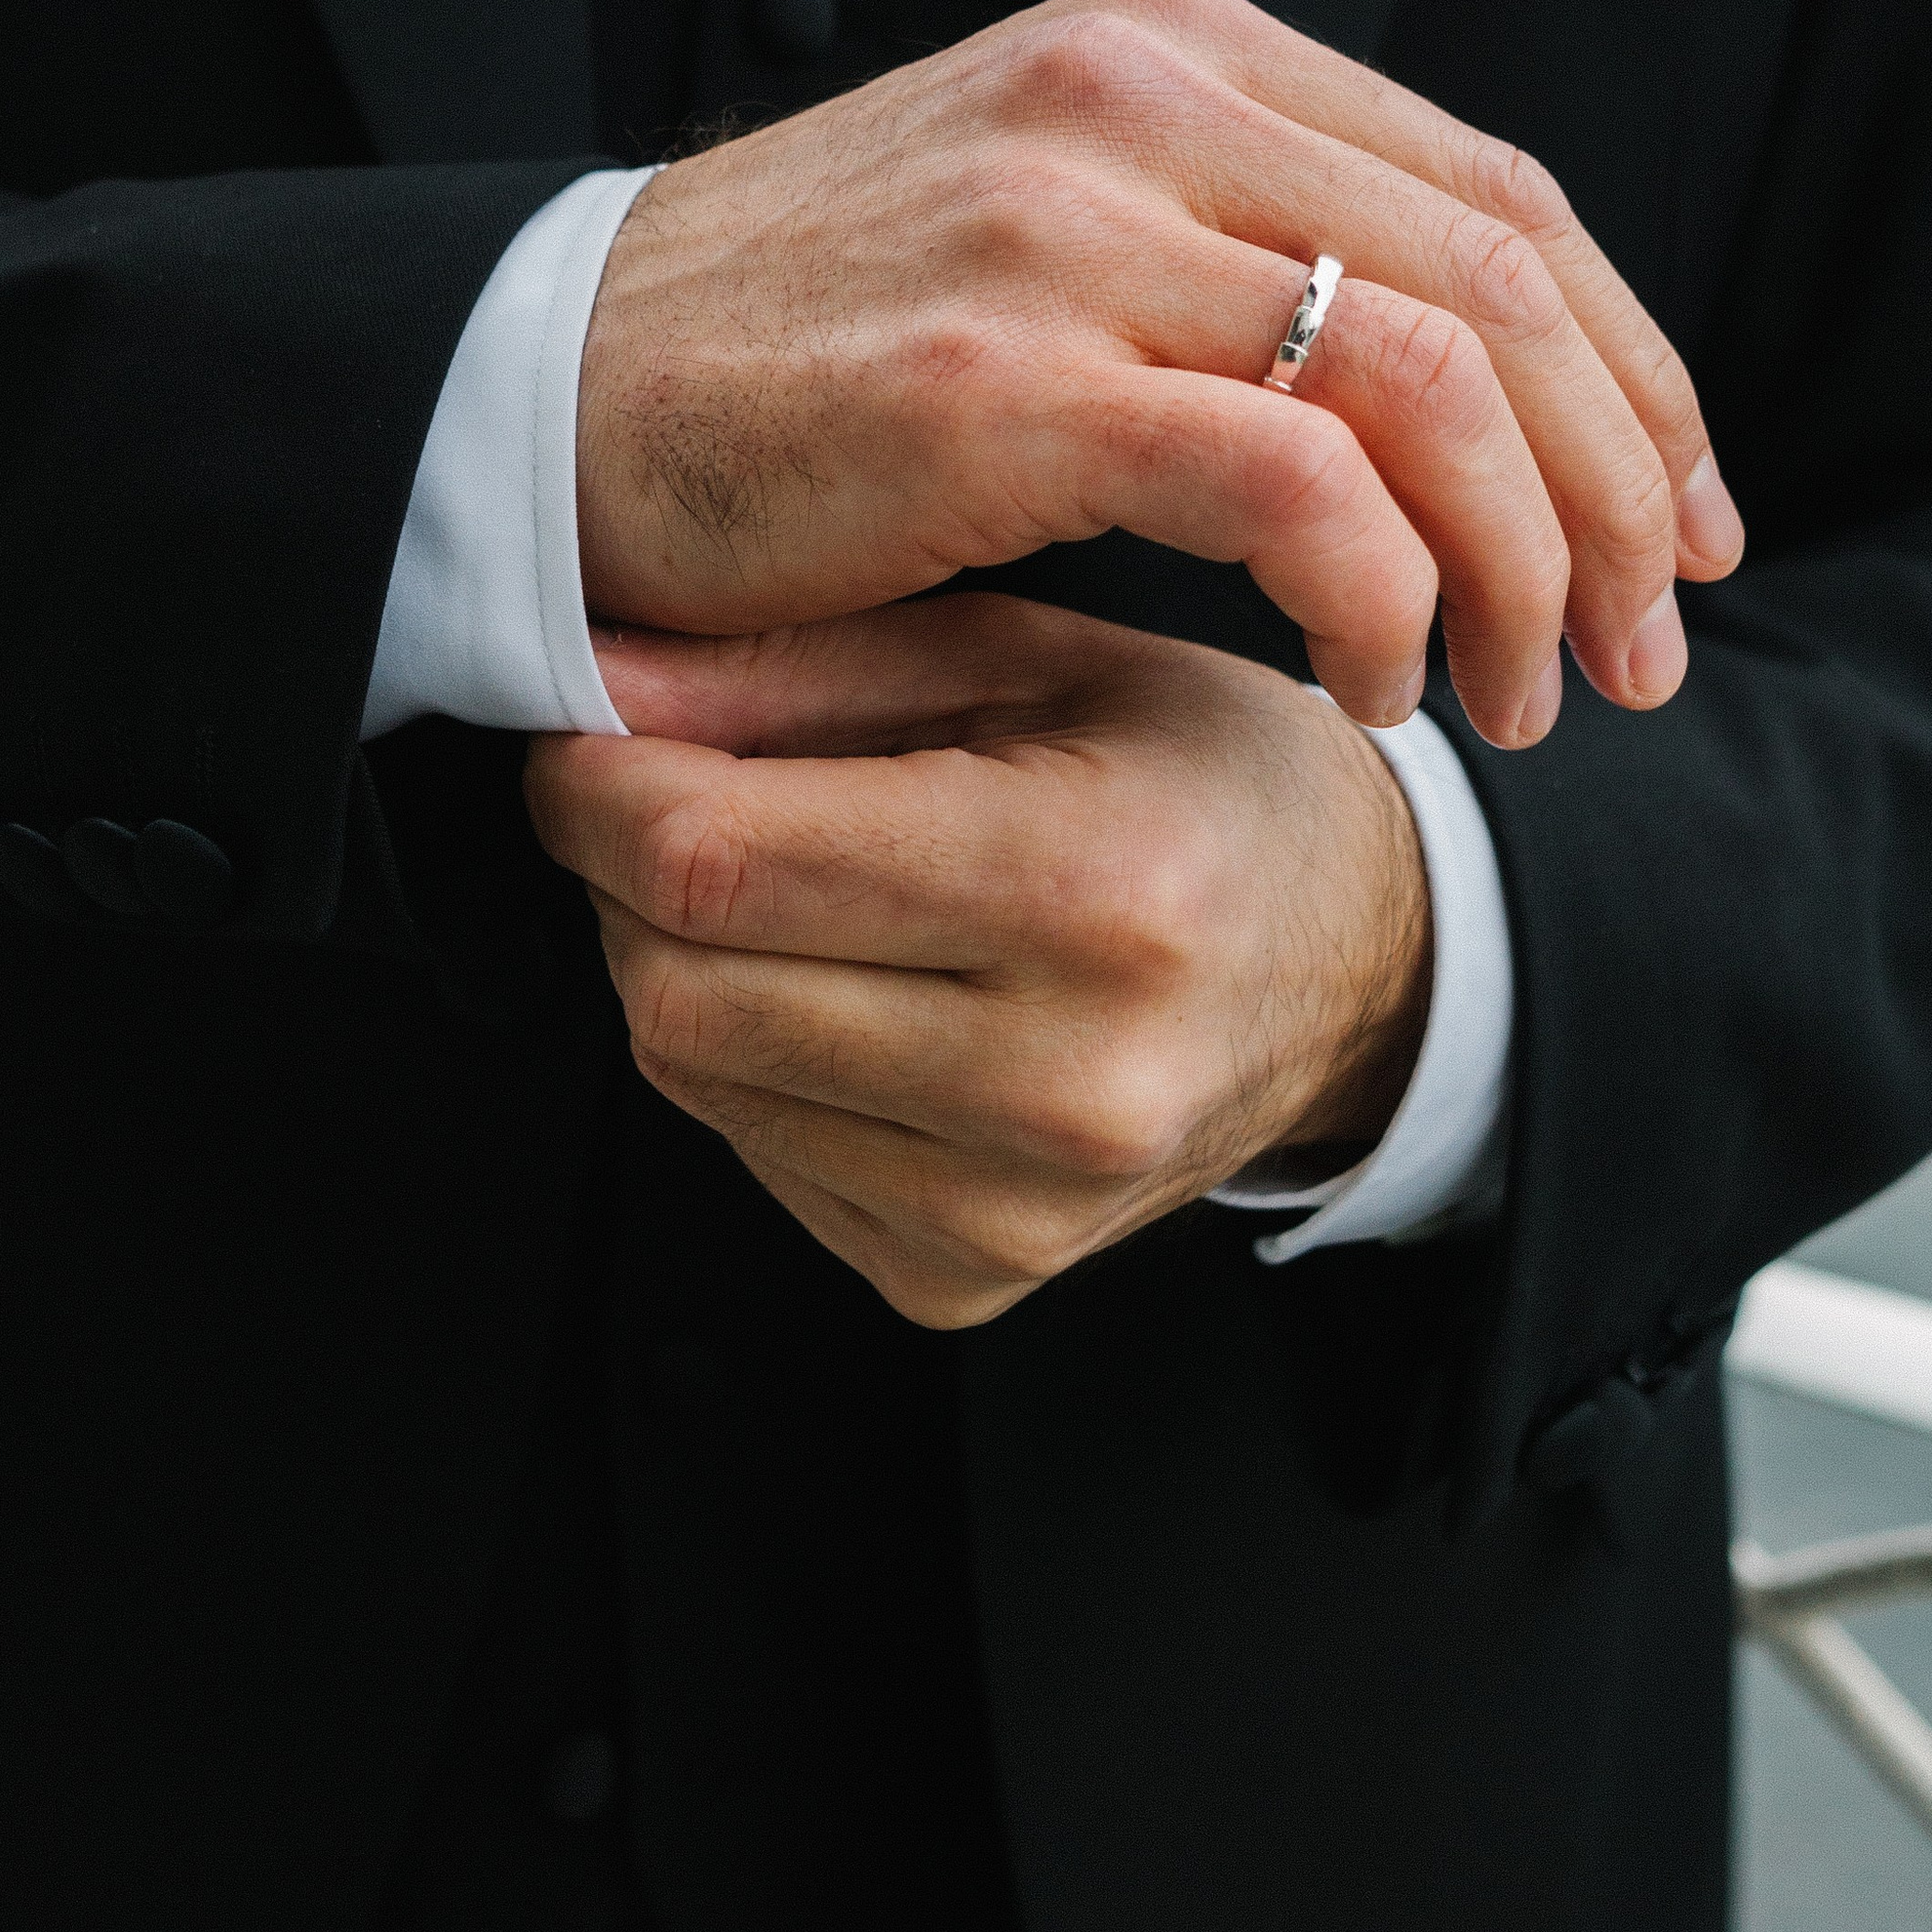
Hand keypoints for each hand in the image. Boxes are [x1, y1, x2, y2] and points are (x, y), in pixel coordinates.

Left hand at [526, 592, 1435, 1331]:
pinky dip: (754, 1057)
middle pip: (676, 987)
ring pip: (692, 1075)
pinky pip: (751, 1151)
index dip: (595, 789)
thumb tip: (583, 678)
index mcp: (1097, 887)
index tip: (575, 729)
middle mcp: (1068, 1081)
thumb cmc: (1190, 771)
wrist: (1356, 964)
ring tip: (786, 879)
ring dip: (683, 963)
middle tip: (670, 790)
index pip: (720, 863)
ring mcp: (1017, 1211)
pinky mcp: (965, 1279)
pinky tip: (848, 986)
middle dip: (623, 875)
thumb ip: (801, 668)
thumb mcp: (1028, 652)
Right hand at [577, 0, 1739, 749]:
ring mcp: (1065, 225)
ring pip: (1430, 373)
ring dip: (1526, 561)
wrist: (538, 395)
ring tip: (1528, 700)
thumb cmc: (798, 355)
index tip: (1682, 522)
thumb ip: (1235, 251)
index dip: (1634, 368)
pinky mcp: (996, 377)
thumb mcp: (1050, 237)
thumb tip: (1460, 385)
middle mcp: (1138, 97)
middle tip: (1648, 641)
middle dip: (1621, 483)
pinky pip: (1292, 477)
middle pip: (1504, 275)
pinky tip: (1372, 685)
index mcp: (1170, 48)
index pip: (1498, 192)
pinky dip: (1380, 596)